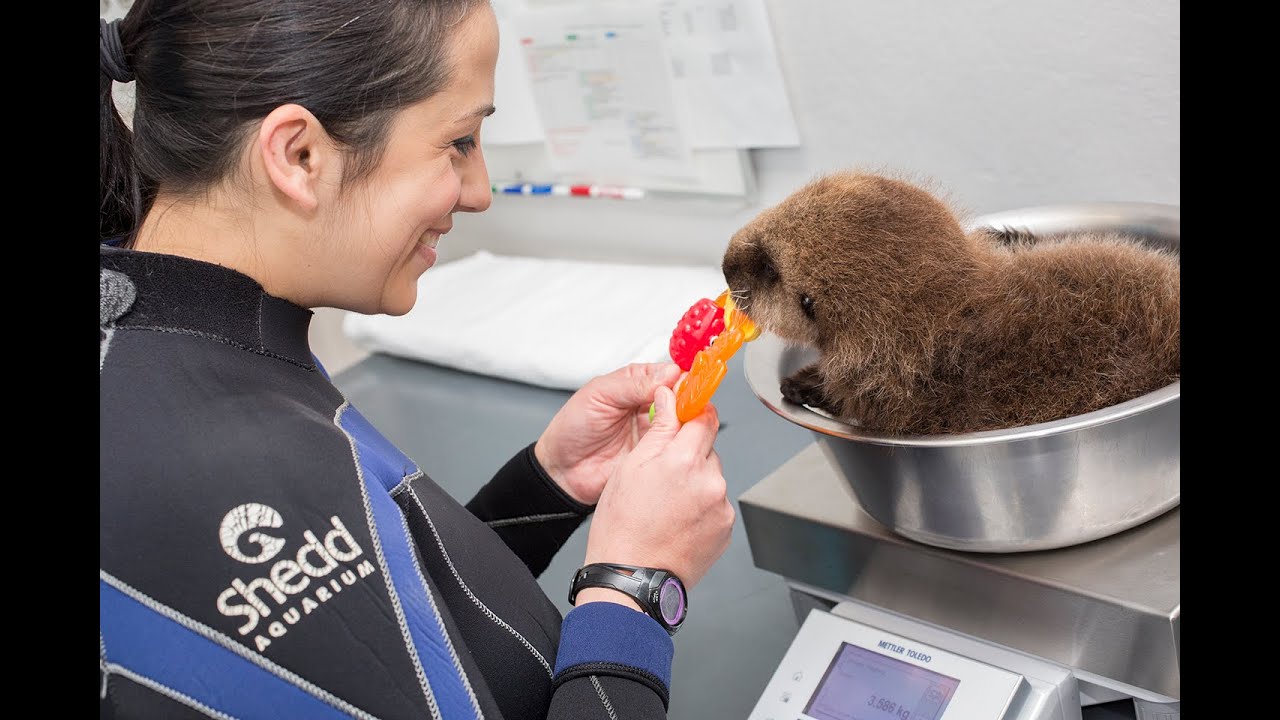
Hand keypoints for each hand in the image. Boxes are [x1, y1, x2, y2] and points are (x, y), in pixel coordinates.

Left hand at [535, 362, 682, 505]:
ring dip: (687, 422)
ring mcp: (655, 430)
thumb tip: (668, 373)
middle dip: (689, 400)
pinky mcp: (658, 453)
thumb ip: (633, 385)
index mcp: (635, 383)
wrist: (563, 469)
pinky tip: (677, 442)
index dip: (681, 377)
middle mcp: (649, 404)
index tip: (687, 382)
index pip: (669, 373)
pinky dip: (682, 444)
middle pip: (683, 397)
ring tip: (679, 423)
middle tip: (686, 405)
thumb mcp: (599, 395)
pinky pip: (678, 446)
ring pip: (685, 421)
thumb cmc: (573, 428)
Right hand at [580, 385, 733, 592]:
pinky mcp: (725, 528)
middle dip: (689, 454)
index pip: (704, 418)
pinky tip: (678, 520)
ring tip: (667, 505)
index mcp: (684, 461)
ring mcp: (721, 506)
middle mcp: (710, 481)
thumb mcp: (630, 467)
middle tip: (662, 475)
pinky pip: (716, 504)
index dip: (694, 414)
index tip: (687, 414)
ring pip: (712, 477)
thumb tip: (670, 399)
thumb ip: (659, 429)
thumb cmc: (622, 529)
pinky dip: (701, 507)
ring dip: (696, 482)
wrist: (632, 578)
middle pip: (708, 449)